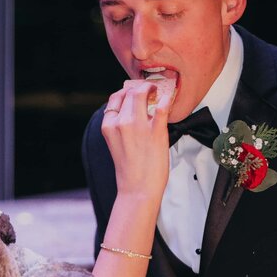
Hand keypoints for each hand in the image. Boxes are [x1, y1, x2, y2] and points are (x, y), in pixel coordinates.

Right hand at [101, 81, 171, 200]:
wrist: (137, 189)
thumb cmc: (129, 170)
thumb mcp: (115, 144)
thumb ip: (120, 126)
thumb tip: (132, 110)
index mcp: (108, 126)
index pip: (115, 98)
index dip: (126, 91)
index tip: (134, 92)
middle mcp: (120, 123)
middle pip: (129, 92)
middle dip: (141, 87)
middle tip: (150, 89)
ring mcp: (138, 126)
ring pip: (142, 92)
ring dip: (152, 88)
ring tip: (158, 92)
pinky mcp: (156, 131)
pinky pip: (162, 106)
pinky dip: (166, 98)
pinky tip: (168, 99)